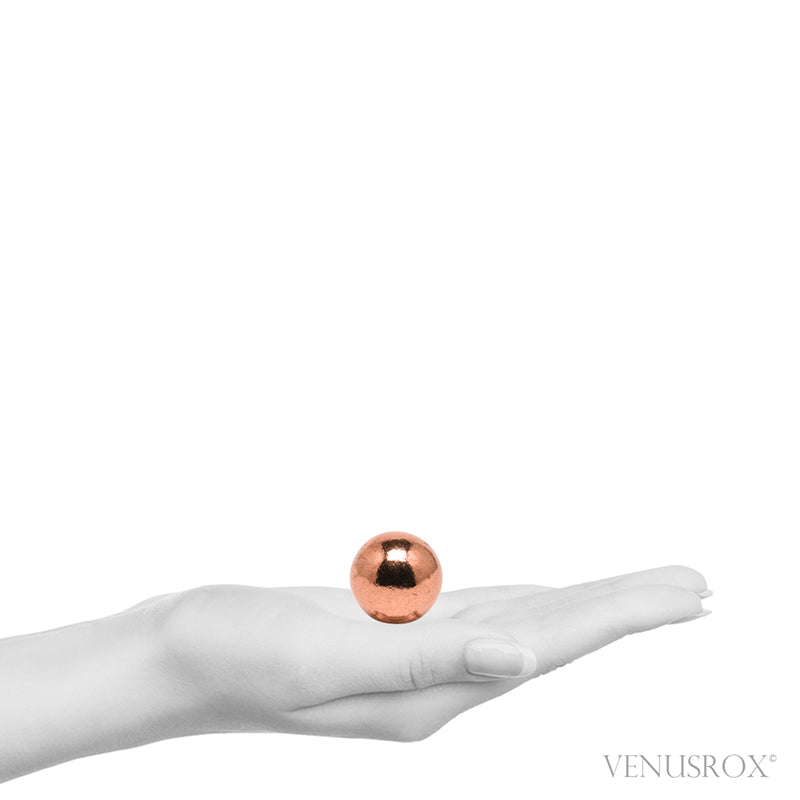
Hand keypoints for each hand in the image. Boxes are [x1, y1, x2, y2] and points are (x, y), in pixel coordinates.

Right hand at [150, 564, 710, 742]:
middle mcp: (439, 680)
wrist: (183, 649)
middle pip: (555, 637)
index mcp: (432, 692)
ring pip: (526, 623)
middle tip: (697, 586)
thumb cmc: (237, 653)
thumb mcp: (324, 661)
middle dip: (628, 608)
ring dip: (588, 604)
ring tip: (644, 592)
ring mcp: (418, 656)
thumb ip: (426, 663)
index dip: (623, 615)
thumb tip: (521, 663)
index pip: (551, 645)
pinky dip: (533, 600)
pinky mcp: (395, 631)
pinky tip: (552, 600)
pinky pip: (483, 612)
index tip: (689, 595)